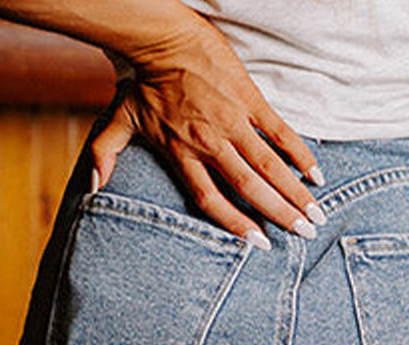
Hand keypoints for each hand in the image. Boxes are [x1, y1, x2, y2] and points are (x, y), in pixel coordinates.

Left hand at [91, 12, 324, 244]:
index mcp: (183, 154)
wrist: (162, 36)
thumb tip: (92, 188)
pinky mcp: (248, 98)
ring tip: (316, 214)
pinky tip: (316, 174)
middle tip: (304, 234)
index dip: (236, 224)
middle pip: (248, 187)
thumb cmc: (143, 81)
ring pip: (268, 164)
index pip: (211, 199)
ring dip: (294, 191)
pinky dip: (298, 152)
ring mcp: (232, 120)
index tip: (260, 244)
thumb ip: (104, 155)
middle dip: (279, 213)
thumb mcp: (118, 120)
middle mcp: (210, 142)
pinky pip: (278, 130)